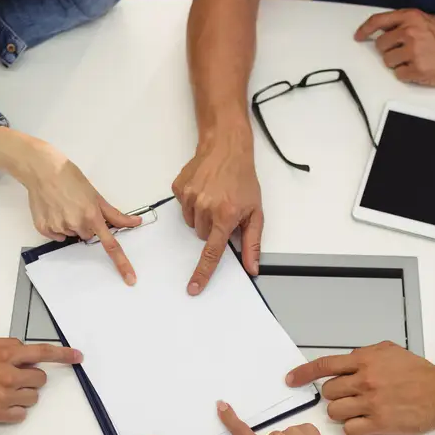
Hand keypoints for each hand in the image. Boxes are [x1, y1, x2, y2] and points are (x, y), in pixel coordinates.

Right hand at [0, 130, 140, 284]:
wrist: (43, 170)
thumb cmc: (70, 178)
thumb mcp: (96, 195)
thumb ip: (115, 214)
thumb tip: (135, 222)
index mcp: (92, 216)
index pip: (111, 245)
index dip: (122, 263)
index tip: (129, 278)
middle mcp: (76, 224)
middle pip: (88, 236)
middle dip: (86, 225)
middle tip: (78, 207)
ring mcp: (59, 227)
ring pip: (72, 235)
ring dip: (71, 224)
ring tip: (64, 205)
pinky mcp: (44, 228)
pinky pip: (57, 235)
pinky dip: (57, 225)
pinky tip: (54, 210)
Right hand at [0, 337, 81, 425]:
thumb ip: (3, 345)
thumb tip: (20, 349)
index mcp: (4, 354)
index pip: (42, 352)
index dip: (63, 355)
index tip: (77, 356)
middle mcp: (7, 375)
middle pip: (40, 379)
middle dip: (31, 378)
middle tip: (13, 378)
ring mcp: (3, 396)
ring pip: (33, 397)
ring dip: (24, 394)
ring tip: (4, 392)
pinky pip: (21, 414)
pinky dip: (15, 410)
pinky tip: (1, 405)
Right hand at [172, 129, 263, 294]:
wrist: (227, 148)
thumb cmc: (243, 179)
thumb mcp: (255, 211)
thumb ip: (253, 242)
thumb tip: (252, 267)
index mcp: (225, 215)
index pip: (212, 252)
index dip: (203, 273)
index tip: (194, 287)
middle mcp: (205, 207)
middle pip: (202, 236)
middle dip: (212, 228)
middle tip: (223, 209)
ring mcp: (189, 197)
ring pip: (191, 223)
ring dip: (201, 216)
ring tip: (213, 197)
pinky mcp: (179, 188)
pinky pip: (183, 207)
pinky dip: (192, 202)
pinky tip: (203, 189)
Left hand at [286, 342, 434, 434]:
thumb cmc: (418, 372)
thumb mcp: (390, 351)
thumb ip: (365, 354)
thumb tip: (347, 360)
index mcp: (365, 360)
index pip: (325, 366)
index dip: (304, 374)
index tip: (291, 380)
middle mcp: (365, 380)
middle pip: (329, 392)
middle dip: (334, 395)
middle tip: (349, 396)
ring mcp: (371, 403)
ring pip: (335, 412)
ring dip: (341, 412)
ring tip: (357, 410)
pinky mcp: (380, 423)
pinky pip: (350, 429)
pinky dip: (353, 427)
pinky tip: (365, 422)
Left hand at [355, 9, 434, 86]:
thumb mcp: (428, 22)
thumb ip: (407, 23)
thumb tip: (387, 30)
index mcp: (412, 17)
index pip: (378, 21)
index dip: (365, 30)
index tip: (359, 36)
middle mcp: (410, 32)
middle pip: (381, 45)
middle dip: (389, 50)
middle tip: (406, 52)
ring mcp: (413, 51)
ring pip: (388, 62)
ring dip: (398, 63)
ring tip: (417, 60)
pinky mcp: (416, 70)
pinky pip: (399, 75)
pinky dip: (407, 75)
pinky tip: (421, 69)